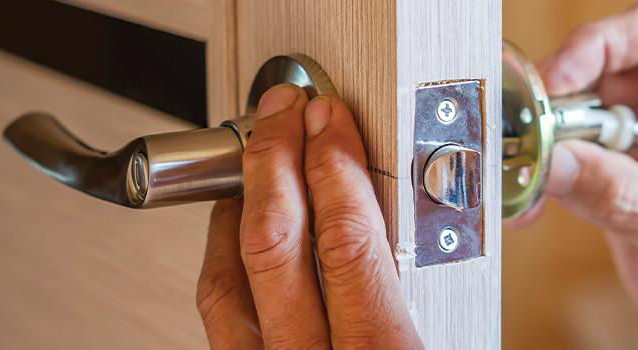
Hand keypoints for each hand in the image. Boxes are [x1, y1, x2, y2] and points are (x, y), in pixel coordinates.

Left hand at [195, 85, 421, 348]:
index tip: (330, 121)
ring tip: (255, 164)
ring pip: (224, 284)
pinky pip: (217, 319)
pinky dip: (224, 265)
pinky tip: (237, 244)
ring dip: (237, 209)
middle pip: (271, 246)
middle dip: (273, 162)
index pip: (346, 241)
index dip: (334, 165)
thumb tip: (411, 236)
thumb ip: (421, 304)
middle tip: (281, 116)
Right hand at [538, 1, 637, 347]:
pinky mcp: (628, 169)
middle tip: (524, 139)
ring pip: (582, 111)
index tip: (551, 86)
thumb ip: (620, 195)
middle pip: (607, 71)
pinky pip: (574, 153)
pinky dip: (547, 173)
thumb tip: (551, 159)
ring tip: (525, 177)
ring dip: (547, 142)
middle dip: (559, 103)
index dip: (595, 48)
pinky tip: (532, 201)